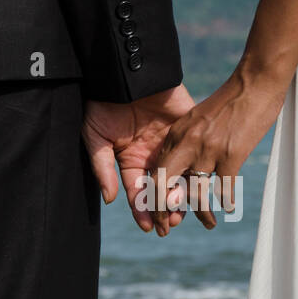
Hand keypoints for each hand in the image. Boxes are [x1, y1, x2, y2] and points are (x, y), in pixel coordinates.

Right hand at [83, 84, 195, 232]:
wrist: (122, 70)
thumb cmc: (102, 101)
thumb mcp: (95, 137)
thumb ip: (103, 168)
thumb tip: (110, 199)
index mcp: (130, 160)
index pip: (138, 192)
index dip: (143, 211)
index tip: (150, 228)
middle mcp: (152, 155)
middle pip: (162, 189)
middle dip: (165, 208)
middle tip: (172, 223)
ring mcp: (171, 141)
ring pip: (181, 174)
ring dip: (183, 195)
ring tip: (186, 211)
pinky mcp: (187, 125)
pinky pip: (195, 149)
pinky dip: (199, 166)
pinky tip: (202, 183)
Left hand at [150, 69, 288, 233]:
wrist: (254, 81)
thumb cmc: (231, 99)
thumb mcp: (199, 118)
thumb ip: (189, 139)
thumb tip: (186, 163)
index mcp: (177, 134)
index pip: (157, 170)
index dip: (153, 194)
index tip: (156, 211)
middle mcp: (187, 143)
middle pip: (163, 185)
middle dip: (160, 211)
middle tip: (164, 228)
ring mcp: (208, 150)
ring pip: (194, 194)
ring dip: (201, 214)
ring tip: (207, 225)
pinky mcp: (230, 154)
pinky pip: (224, 189)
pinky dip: (226, 202)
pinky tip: (228, 209)